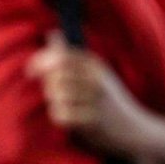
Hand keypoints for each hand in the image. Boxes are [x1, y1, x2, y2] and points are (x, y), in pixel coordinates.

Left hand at [26, 32, 152, 156]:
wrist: (134, 129)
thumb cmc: (108, 99)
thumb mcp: (95, 72)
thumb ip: (71, 54)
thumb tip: (51, 34)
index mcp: (95, 64)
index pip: (61, 55)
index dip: (40, 61)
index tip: (30, 72)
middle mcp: (96, 79)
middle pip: (56, 76)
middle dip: (48, 86)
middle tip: (54, 95)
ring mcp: (96, 100)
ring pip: (57, 96)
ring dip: (54, 103)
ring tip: (65, 107)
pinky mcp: (93, 121)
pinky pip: (62, 116)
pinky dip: (59, 118)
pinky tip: (69, 120)